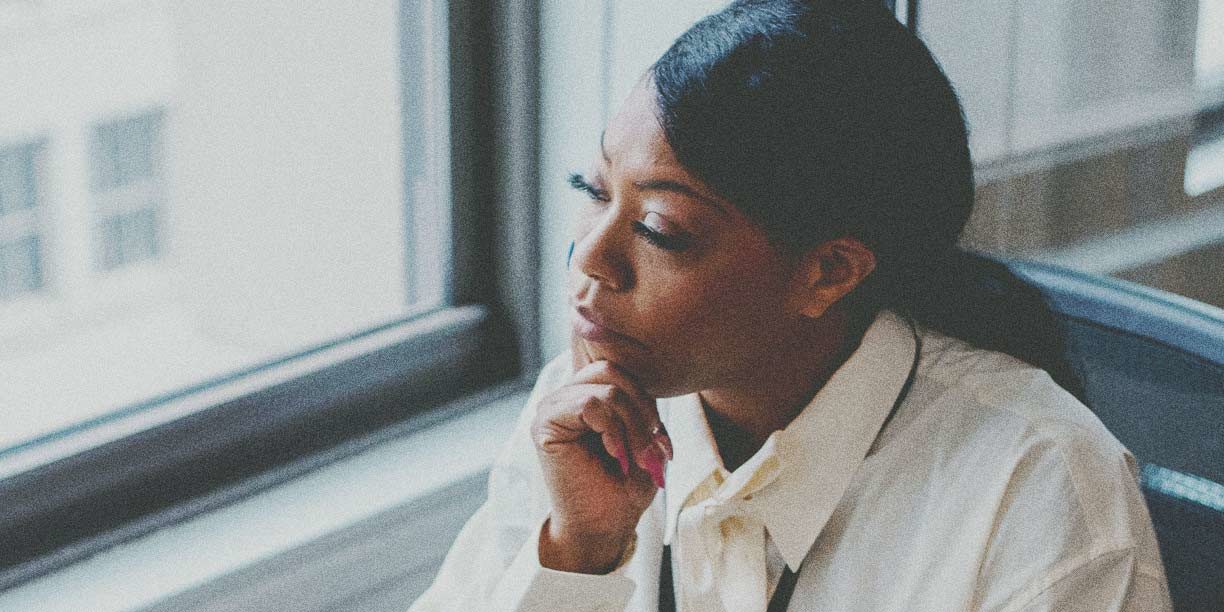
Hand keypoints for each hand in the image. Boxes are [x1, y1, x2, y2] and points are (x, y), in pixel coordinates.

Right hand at [530, 333, 672, 572]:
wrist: (602, 526)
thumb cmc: (623, 486)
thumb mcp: (644, 438)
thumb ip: (642, 406)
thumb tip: (655, 378)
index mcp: (587, 393)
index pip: (621, 371)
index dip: (648, 402)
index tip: (662, 444)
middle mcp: (566, 395)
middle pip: (614, 371)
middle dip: (642, 412)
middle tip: (653, 450)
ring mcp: (552, 407)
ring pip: (607, 389)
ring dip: (632, 426)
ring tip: (636, 458)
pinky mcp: (545, 424)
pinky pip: (590, 405)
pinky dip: (612, 430)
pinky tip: (615, 454)